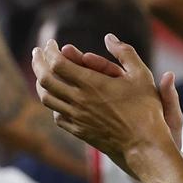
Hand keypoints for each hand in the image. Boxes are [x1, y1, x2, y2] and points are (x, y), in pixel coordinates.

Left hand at [31, 34, 179, 173]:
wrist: (144, 145)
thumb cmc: (146, 109)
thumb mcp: (142, 75)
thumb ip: (125, 52)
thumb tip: (109, 37)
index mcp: (91, 84)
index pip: (57, 63)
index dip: (50, 51)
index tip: (51, 43)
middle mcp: (79, 101)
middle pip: (45, 79)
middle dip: (38, 62)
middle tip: (37, 52)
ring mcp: (76, 118)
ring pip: (46, 98)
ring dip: (40, 82)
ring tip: (42, 72)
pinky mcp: (79, 131)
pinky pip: (57, 115)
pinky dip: (53, 102)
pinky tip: (57, 96)